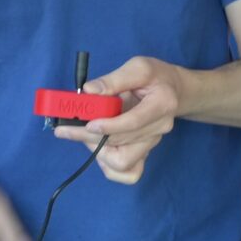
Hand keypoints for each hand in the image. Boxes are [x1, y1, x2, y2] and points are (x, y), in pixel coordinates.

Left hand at [52, 55, 184, 184]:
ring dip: (98, 152)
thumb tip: (88, 91)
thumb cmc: (156, 76)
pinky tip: (100, 150)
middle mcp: (159, 128)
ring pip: (122, 163)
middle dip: (90, 138)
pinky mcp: (145, 152)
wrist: (175, 91)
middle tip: (66, 129)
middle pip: (122, 143)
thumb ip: (113, 79)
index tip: (86, 124)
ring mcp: (152, 143)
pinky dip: (110, 166)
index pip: (133, 122)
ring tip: (85, 135)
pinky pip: (129, 173)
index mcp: (162, 105)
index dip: (108, 126)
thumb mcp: (138, 67)